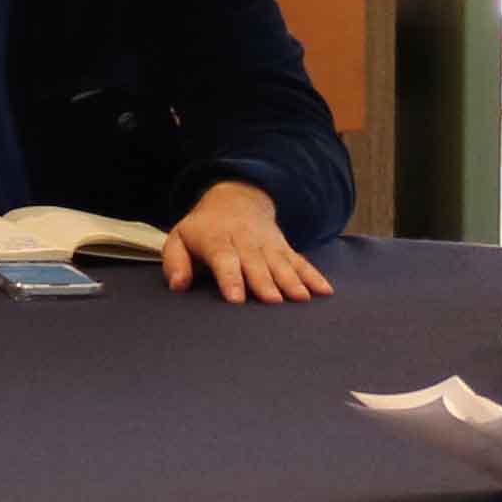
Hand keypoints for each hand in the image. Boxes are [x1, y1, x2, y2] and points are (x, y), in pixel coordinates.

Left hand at [161, 181, 325, 303]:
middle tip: (273, 301)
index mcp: (217, 240)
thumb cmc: (203, 230)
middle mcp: (245, 242)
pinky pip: (300, 262)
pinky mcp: (284, 248)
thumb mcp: (179, 239)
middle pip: (256, 263)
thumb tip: (178, 285)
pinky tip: (325, 291)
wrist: (236, 199)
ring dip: (292, 281)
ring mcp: (268, 245)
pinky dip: (313, 275)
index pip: (224, 259)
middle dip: (265, 282)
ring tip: (302, 299)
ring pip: (281, 263)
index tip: (236, 298)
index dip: (230, 278)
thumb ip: (176, 262)